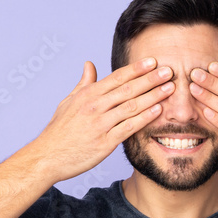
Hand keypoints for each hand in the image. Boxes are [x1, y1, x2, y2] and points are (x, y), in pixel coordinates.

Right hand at [33, 58, 173, 182]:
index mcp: (87, 95)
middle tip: (169, 70)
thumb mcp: (68, 102)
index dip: (136, 69)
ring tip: (170, 88)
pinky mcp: (105, 142)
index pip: (116, 77)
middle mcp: (95, 106)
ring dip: (153, 96)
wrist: (47, 156)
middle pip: (128, 89)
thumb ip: (83, 84)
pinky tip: (158, 110)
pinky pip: (128, 127)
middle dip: (150, 79)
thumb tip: (89, 64)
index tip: (152, 61)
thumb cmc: (59, 130)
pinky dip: (144, 118)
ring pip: (131, 106)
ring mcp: (100, 124)